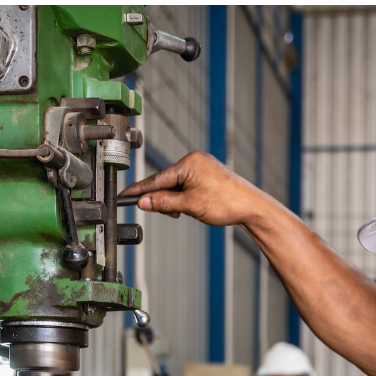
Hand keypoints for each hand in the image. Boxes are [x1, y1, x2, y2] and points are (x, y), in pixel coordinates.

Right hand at [121, 151, 264, 226]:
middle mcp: (194, 160)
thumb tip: (143, 202)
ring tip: (188, 212)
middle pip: (166, 182)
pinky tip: (192, 207)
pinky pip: (188, 185)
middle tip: (169, 214)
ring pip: (177, 186)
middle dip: (164, 200)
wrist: (252, 206)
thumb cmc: (225, 203)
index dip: (139, 190)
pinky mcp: (208, 174)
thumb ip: (164, 203)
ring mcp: (202, 167)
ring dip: (176, 201)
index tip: (124, 196)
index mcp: (188, 163)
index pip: (156, 179)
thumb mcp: (190, 205)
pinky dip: (185, 198)